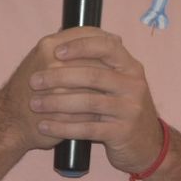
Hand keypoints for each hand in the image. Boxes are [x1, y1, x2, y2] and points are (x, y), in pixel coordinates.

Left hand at [25, 27, 165, 172]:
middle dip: (58, 77)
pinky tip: (44, 126)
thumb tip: (61, 36)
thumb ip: (97, 62)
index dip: (80, 46)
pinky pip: (87, 128)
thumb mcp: (117, 82)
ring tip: (34, 104)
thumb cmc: (121, 108)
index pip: (107, 46)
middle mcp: (133, 85)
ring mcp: (130, 109)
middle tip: (34, 80)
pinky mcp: (122, 133)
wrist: (147, 145)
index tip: (55, 51)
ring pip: (88, 102)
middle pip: (93, 75)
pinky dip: (62, 127)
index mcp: (130, 67)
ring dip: (56, 103)